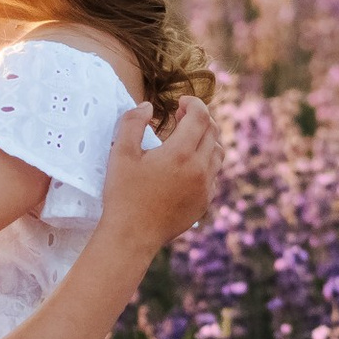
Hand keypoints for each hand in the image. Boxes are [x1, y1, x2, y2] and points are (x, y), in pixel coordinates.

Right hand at [97, 97, 219, 249]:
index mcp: (180, 153)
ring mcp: (205, 187)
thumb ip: (132, 123)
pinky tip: (187, 165)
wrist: (132, 236)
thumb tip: (147, 106)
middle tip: (181, 116)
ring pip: (218, 152)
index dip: (193, 103)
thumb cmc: (123, 194)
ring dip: (206, 138)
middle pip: (213, 131)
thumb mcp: (121, 154)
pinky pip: (214, 174)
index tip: (180, 102)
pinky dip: (206, 161)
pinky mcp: (204, 202)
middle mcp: (199, 168)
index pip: (200, 116)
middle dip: (200, 118)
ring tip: (187, 138)